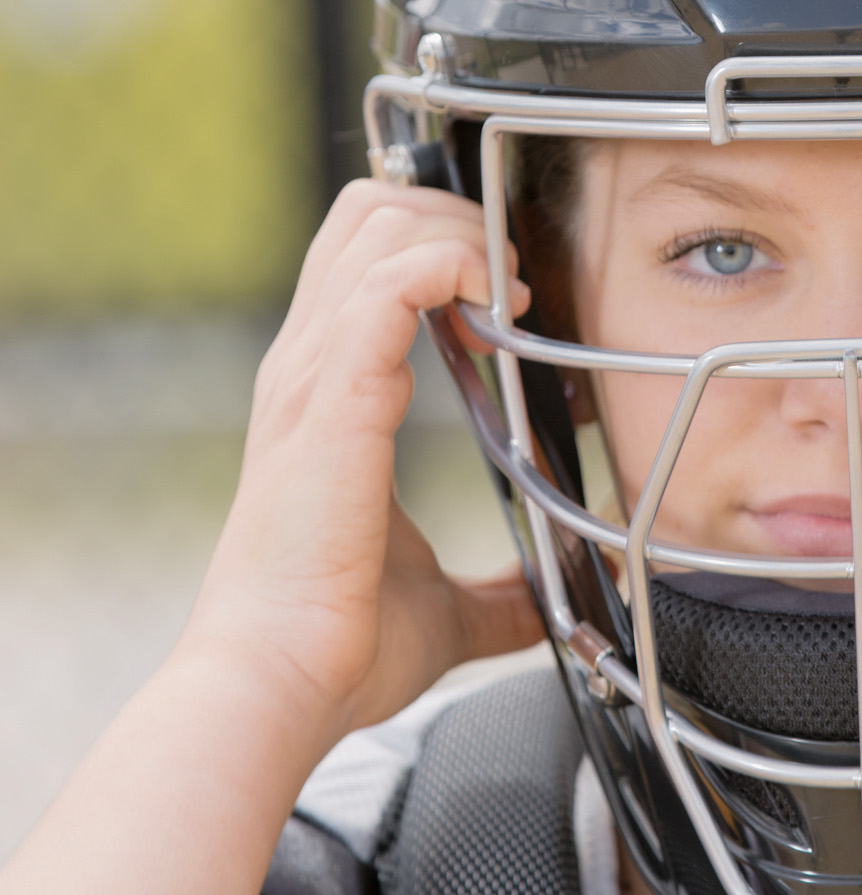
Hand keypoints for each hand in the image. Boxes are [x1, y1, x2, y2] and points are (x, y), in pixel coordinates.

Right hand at [181, 181, 543, 758]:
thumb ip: (494, 597)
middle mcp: (309, 366)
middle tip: (514, 281)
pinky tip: (493, 306)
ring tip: (510, 291)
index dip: (441, 243)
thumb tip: (548, 608)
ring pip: (380, 224)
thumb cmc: (337, 648)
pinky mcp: (334, 396)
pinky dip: (451, 264)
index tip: (506, 300)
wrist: (279, 684)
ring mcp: (314, 374)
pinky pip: (392, 279)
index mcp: (324, 394)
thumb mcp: (441, 609)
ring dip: (462, 234)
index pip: (364, 254)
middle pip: (370, 211)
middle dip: (456, 215)